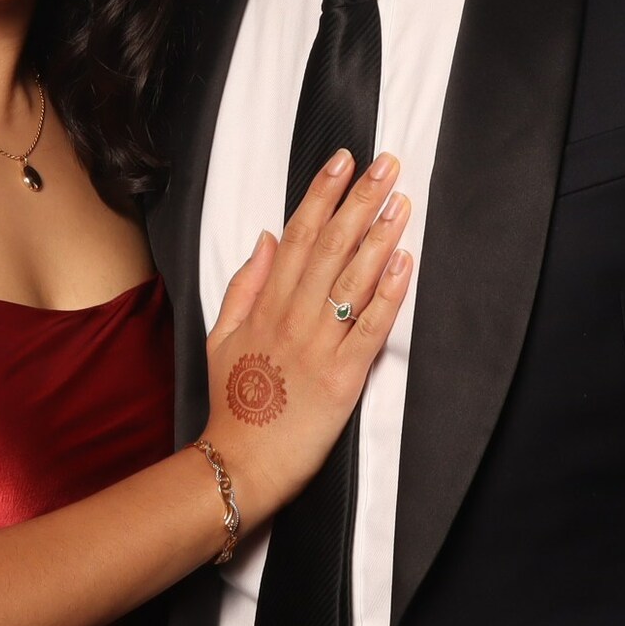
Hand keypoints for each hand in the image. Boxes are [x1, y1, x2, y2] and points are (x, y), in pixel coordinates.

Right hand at [201, 149, 412, 522]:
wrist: (239, 464)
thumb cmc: (233, 403)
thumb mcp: (221, 336)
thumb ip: (245, 285)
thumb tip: (267, 239)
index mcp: (267, 306)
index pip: (298, 235)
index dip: (322, 194)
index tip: (343, 162)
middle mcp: (294, 318)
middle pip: (331, 246)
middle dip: (360, 200)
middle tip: (386, 165)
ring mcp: (320, 347)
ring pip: (353, 279)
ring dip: (380, 235)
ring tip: (401, 201)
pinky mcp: (344, 378)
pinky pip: (371, 329)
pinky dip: (388, 293)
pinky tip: (403, 262)